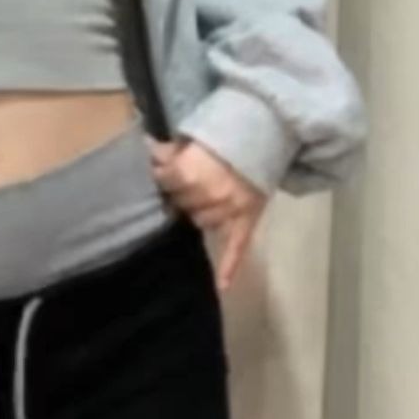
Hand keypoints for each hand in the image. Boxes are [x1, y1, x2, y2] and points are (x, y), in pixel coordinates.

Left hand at [149, 139, 266, 289]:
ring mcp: (226, 212)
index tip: (166, 170)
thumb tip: (149, 151)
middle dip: (180, 193)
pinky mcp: (246, 222)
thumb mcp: (196, 136)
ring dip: (198, 213)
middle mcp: (205, 195)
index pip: (163, 180)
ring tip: (201, 200)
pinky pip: (236, 248)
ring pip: (200, 222)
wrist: (269, 134)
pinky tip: (222, 285)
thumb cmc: (228, 133)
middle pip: (180, 203)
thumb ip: (171, 150)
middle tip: (186, 183)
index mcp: (188, 172)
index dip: (164, 174)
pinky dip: (229, 267)